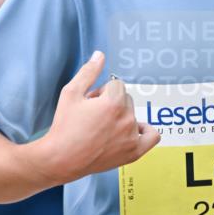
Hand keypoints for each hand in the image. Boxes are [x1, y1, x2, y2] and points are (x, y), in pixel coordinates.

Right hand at [39, 51, 160, 184]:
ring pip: (133, 115)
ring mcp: (132, 137)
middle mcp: (126, 119)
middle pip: (126, 99)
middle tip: (93, 116)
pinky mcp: (133, 152)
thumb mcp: (70, 93)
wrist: (61, 159)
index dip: (100, 92)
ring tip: (102, 128)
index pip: (116, 85)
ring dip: (121, 117)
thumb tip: (100, 55)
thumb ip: (88, 72)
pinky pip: (152, 136)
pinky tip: (131, 131)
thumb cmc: (64, 127)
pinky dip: (144, 131)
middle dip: (111, 104)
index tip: (89, 103)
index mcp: (113, 102)